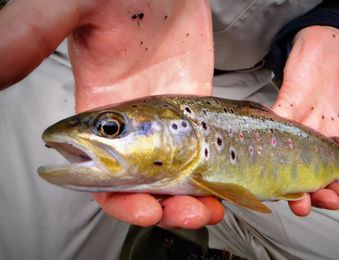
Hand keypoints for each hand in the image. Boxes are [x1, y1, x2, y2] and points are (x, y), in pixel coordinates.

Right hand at [0, 0, 222, 227]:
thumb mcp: (74, 7)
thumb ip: (29, 34)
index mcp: (99, 110)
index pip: (98, 172)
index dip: (115, 198)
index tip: (139, 208)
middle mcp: (132, 124)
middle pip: (139, 184)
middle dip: (156, 207)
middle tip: (176, 213)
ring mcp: (166, 121)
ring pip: (174, 177)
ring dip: (188, 202)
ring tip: (205, 209)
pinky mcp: (195, 112)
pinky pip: (204, 154)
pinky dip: (212, 179)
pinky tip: (220, 190)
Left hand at [273, 26, 338, 215]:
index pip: (334, 170)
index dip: (335, 187)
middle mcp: (317, 132)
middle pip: (307, 169)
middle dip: (309, 190)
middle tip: (310, 205)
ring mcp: (300, 117)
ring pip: (288, 152)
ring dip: (287, 174)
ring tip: (291, 195)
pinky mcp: (287, 99)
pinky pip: (276, 120)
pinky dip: (272, 135)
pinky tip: (267, 155)